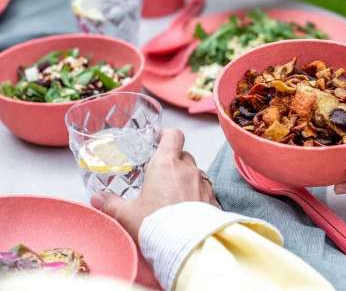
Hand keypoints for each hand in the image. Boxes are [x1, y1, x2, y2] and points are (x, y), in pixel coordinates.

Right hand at [91, 129, 218, 239]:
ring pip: (194, 173)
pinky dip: (196, 195)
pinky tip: (187, 209)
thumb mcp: (127, 215)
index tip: (157, 141)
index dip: (166, 135)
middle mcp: (187, 169)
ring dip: (185, 180)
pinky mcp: (212, 198)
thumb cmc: (156, 225)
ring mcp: (202, 183)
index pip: (173, 135)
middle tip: (160, 177)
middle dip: (172, 163)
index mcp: (166, 164)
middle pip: (182, 155)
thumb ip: (111, 204)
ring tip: (173, 197)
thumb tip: (97, 199)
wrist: (186, 245)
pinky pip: (204, 190)